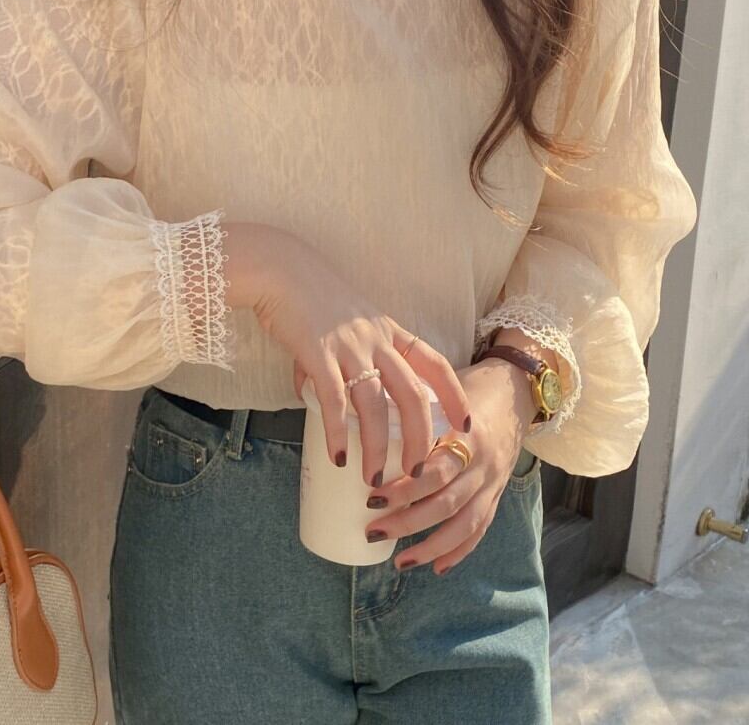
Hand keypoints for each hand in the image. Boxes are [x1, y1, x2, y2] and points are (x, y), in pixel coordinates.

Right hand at [221, 222, 470, 485]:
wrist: (281, 269)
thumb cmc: (311, 297)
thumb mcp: (346, 324)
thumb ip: (342, 361)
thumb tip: (322, 399)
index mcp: (389, 332)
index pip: (436, 363)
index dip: (455, 395)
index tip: (467, 425)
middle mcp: (377, 341)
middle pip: (412, 395)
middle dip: (419, 439)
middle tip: (416, 473)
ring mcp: (349, 347)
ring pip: (375, 405)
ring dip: (378, 447)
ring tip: (375, 479)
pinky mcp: (318, 354)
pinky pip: (334, 400)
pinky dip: (338, 432)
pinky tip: (337, 456)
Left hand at [363, 355, 540, 574]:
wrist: (514, 394)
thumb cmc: (464, 390)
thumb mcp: (440, 393)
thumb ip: (409, 410)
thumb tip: (356, 419)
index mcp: (466, 435)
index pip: (435, 470)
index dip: (405, 489)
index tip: (371, 496)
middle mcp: (482, 463)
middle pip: (446, 502)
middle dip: (408, 522)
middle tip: (372, 531)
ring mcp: (493, 482)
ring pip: (464, 523)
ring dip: (430, 546)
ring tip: (398, 562)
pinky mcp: (497, 494)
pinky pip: (480, 529)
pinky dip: (459, 551)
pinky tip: (436, 568)